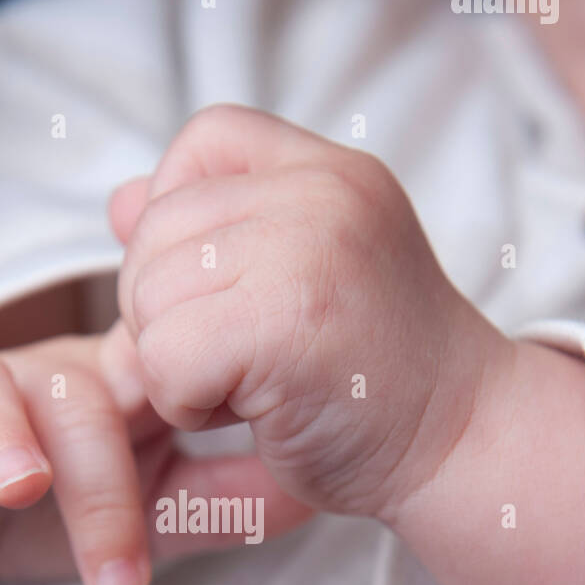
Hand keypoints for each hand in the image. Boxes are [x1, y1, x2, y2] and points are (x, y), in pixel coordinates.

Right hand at [0, 320, 309, 584]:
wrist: (2, 522)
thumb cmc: (94, 503)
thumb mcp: (172, 506)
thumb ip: (235, 494)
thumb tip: (322, 489)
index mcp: (120, 387)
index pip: (156, 373)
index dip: (185, 411)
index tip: (223, 476)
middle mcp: (46, 383)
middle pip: (76, 396)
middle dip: (101, 488)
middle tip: (123, 578)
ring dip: (1, 444)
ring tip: (22, 488)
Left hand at [111, 104, 501, 523]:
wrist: (464, 446)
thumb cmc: (380, 377)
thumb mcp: (306, 275)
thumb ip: (222, 230)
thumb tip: (120, 202)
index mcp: (330, 172)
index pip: (205, 138)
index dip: (179, 211)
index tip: (222, 285)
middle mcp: (319, 194)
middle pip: (155, 229)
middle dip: (169, 310)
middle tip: (237, 359)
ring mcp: (304, 254)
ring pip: (148, 297)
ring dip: (176, 363)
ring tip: (247, 385)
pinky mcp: (283, 326)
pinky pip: (164, 357)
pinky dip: (185, 403)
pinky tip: (243, 414)